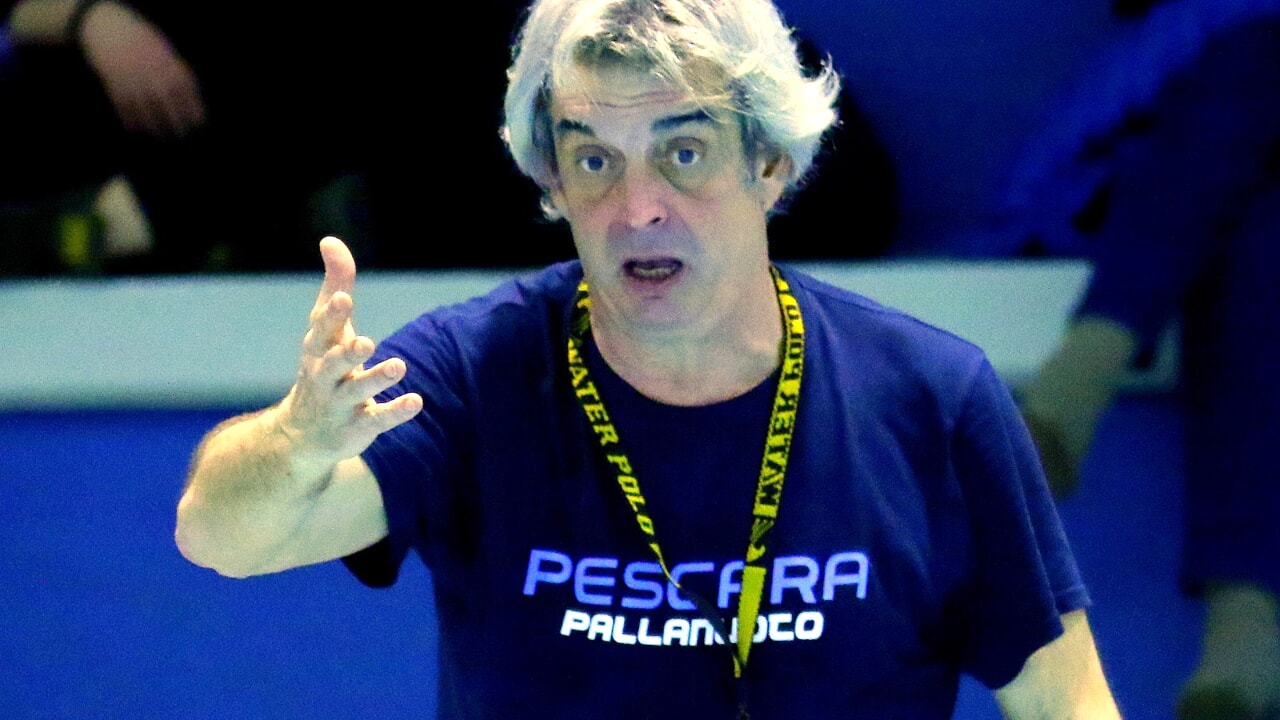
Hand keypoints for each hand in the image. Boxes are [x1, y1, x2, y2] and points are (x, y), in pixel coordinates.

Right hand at [77, 1, 204, 136]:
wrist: (111, 31)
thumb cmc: (143, 42)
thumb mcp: (167, 54)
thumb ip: (177, 73)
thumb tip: (189, 98)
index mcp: (174, 72)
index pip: (190, 101)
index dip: (195, 115)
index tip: (197, 124)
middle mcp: (158, 83)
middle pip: (173, 114)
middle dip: (178, 128)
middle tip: (180, 135)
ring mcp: (139, 89)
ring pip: (150, 118)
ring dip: (156, 129)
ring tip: (160, 136)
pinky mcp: (118, 92)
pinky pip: (128, 114)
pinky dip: (132, 123)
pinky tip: (136, 128)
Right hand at [277, 237, 422, 473]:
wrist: (302, 434)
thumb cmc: (322, 366)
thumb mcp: (327, 328)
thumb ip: (335, 285)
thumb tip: (330, 240)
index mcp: (318, 348)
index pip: (322, 328)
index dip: (332, 314)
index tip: (343, 298)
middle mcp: (325, 376)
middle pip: (335, 363)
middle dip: (349, 352)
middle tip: (367, 341)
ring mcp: (340, 404)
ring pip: (357, 391)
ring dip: (376, 379)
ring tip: (398, 366)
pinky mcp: (358, 427)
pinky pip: (377, 420)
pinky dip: (396, 412)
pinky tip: (416, 401)